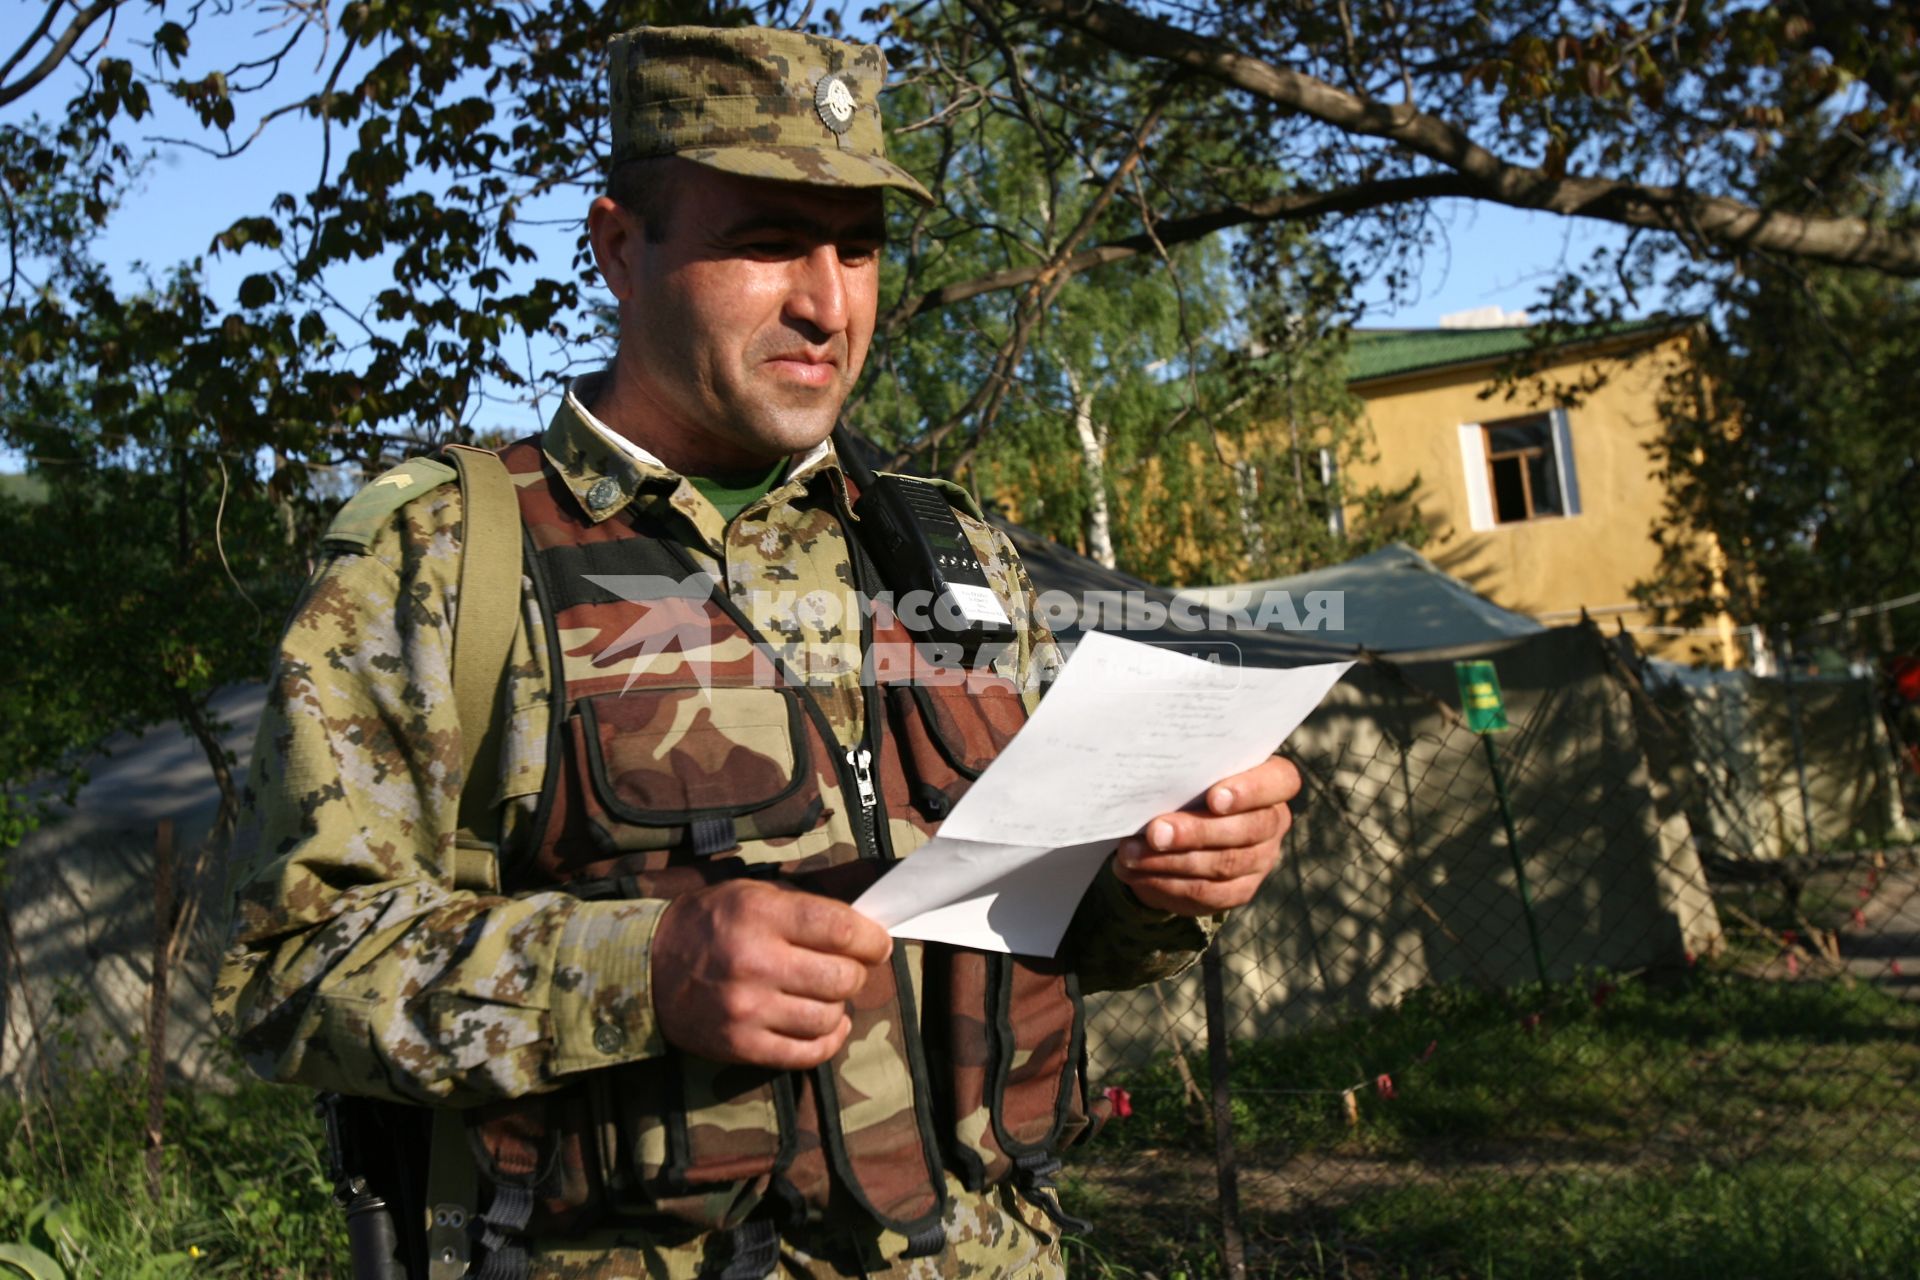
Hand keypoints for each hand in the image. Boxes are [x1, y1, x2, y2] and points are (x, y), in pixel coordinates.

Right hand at [650, 879, 891, 1068]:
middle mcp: (755, 961)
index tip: (877, 944)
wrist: (645, 968)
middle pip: (842, 977)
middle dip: (857, 973)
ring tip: (828, 995)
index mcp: (760, 914)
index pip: (841, 928)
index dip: (872, 939)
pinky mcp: (740, 1046)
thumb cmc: (709, 924)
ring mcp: (747, 1009)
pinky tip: (827, 1025)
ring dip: (839, 1006)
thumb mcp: (751, 893)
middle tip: (848, 968)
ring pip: (829, 1017)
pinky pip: (806, 1053)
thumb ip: (804, 907)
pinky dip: (828, 1040)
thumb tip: (864, 926)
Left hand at [1111, 756, 1301, 914]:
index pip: (1281, 781)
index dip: (1251, 790)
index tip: (1213, 797)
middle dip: (1197, 831)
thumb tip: (1146, 780)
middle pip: (1249, 828)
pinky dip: (1166, 882)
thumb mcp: (1187, 774)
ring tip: (1131, 853)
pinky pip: (1207, 892)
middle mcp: (1272, 822)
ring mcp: (1260, 859)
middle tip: (1155, 832)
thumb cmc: (1184, 786)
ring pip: (1224, 864)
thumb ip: (1182, 773)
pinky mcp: (1240, 890)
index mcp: (1270, 781)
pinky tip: (1137, 872)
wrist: (1179, 830)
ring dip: (1172, 860)